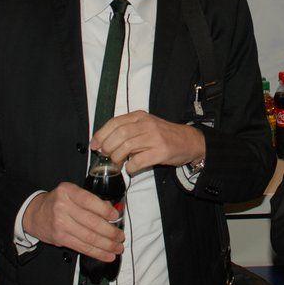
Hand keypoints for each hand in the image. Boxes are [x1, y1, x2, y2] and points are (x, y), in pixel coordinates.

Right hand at [22, 182, 123, 260]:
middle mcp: (63, 207)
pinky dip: (96, 252)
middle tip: (120, 237)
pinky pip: (82, 247)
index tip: (116, 216)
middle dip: (110, 232)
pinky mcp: (60, 239)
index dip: (104, 210)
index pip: (89, 201)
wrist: (35, 214)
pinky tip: (107, 255)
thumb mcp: (71, 193)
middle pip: (91, 222)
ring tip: (117, 248)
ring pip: (88, 237)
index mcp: (68, 191)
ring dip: (106, 245)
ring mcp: (60, 224)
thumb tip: (111, 210)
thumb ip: (89, 199)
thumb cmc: (58, 202)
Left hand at [91, 110, 205, 174]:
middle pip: (120, 134)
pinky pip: (139, 161)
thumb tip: (103, 143)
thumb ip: (127, 130)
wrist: (189, 141)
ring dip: (117, 158)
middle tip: (106, 156)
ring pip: (127, 147)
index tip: (94, 145)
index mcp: (140, 116)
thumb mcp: (145, 125)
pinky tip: (131, 168)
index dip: (101, 134)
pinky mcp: (161, 152)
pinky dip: (131, 167)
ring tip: (117, 163)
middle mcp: (147, 124)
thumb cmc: (163, 135)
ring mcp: (155, 138)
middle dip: (108, 147)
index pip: (115, 122)